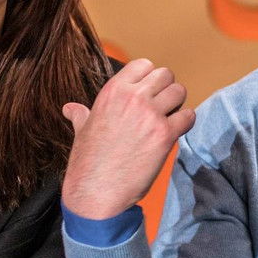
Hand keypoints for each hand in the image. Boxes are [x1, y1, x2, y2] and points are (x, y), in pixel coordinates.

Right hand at [61, 59, 195, 218]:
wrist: (96, 192)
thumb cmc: (87, 162)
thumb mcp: (82, 131)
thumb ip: (81, 114)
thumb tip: (70, 108)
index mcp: (113, 91)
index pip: (144, 65)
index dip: (150, 78)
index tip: (148, 93)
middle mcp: (133, 98)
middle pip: (166, 75)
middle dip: (166, 90)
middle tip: (161, 108)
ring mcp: (150, 115)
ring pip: (179, 92)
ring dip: (177, 105)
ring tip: (168, 119)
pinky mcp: (164, 134)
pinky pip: (188, 116)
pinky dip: (185, 123)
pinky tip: (174, 133)